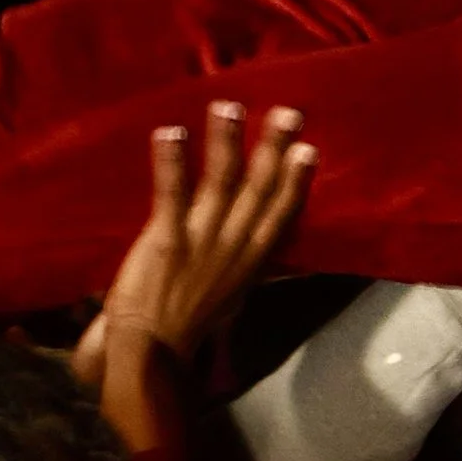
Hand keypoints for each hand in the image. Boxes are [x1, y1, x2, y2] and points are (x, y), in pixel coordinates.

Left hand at [74, 104, 316, 381]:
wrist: (152, 354)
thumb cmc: (185, 328)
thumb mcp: (230, 301)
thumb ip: (242, 270)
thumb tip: (254, 255)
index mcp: (251, 261)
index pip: (280, 214)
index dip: (296, 181)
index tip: (309, 149)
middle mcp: (234, 246)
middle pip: (259, 188)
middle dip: (274, 148)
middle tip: (287, 113)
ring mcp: (203, 241)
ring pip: (222, 182)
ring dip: (227, 142)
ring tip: (229, 107)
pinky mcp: (168, 241)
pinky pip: (172, 194)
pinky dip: (172, 163)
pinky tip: (171, 133)